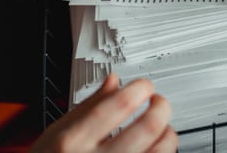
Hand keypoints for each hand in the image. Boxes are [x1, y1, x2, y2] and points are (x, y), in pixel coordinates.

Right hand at [30, 73, 178, 152]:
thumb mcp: (58, 131)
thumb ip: (89, 105)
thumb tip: (114, 81)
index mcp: (74, 140)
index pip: (118, 105)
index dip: (139, 89)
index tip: (145, 86)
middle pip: (146, 128)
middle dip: (161, 108)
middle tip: (159, 102)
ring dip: (168, 135)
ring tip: (162, 127)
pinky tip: (156, 148)